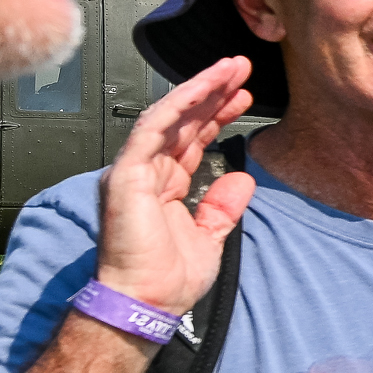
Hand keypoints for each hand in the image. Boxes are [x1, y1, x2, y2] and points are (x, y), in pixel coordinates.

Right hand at [95, 55, 258, 314]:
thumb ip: (222, 207)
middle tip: (241, 69)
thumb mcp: (209, 237)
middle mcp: (147, 172)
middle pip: (183, 122)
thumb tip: (241, 179)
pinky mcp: (128, 173)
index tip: (244, 96)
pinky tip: (203, 88)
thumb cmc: (168, 280)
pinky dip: (179, 106)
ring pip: (169, 117)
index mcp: (164, 186)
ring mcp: (135, 170)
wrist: (146, 303)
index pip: (193, 140)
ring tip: (230, 69)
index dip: (218, 115)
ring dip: (200, 90)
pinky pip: (154, 129)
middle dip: (213, 93)